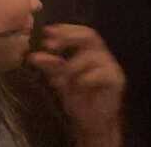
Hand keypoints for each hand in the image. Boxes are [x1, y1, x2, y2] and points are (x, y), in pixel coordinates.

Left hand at [27, 24, 124, 141]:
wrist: (92, 122)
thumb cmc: (78, 98)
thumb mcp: (60, 80)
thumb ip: (50, 67)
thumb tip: (33, 55)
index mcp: (90, 52)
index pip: (81, 32)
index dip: (65, 29)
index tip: (47, 31)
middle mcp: (102, 55)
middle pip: (90, 36)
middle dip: (69, 38)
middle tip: (51, 45)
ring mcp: (111, 66)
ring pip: (92, 56)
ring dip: (73, 65)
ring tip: (61, 80)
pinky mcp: (117, 80)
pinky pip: (101, 73)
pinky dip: (86, 78)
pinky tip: (77, 86)